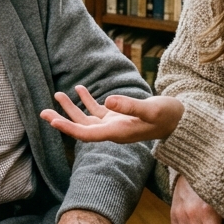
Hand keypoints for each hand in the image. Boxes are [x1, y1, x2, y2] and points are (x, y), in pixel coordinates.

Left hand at [39, 85, 183, 142]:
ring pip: (87, 119)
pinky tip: (79, 89)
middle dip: (62, 120)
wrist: (180, 121)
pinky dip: (87, 100)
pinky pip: (97, 111)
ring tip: (56, 94)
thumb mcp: (152, 109)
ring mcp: (114, 124)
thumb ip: (130, 106)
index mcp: (117, 133)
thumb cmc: (167, 116)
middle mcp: (112, 131)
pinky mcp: (118, 117)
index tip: (53, 122)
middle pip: (81, 129)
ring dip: (71, 108)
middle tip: (43, 113)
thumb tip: (108, 100)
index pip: (87, 134)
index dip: (68, 128)